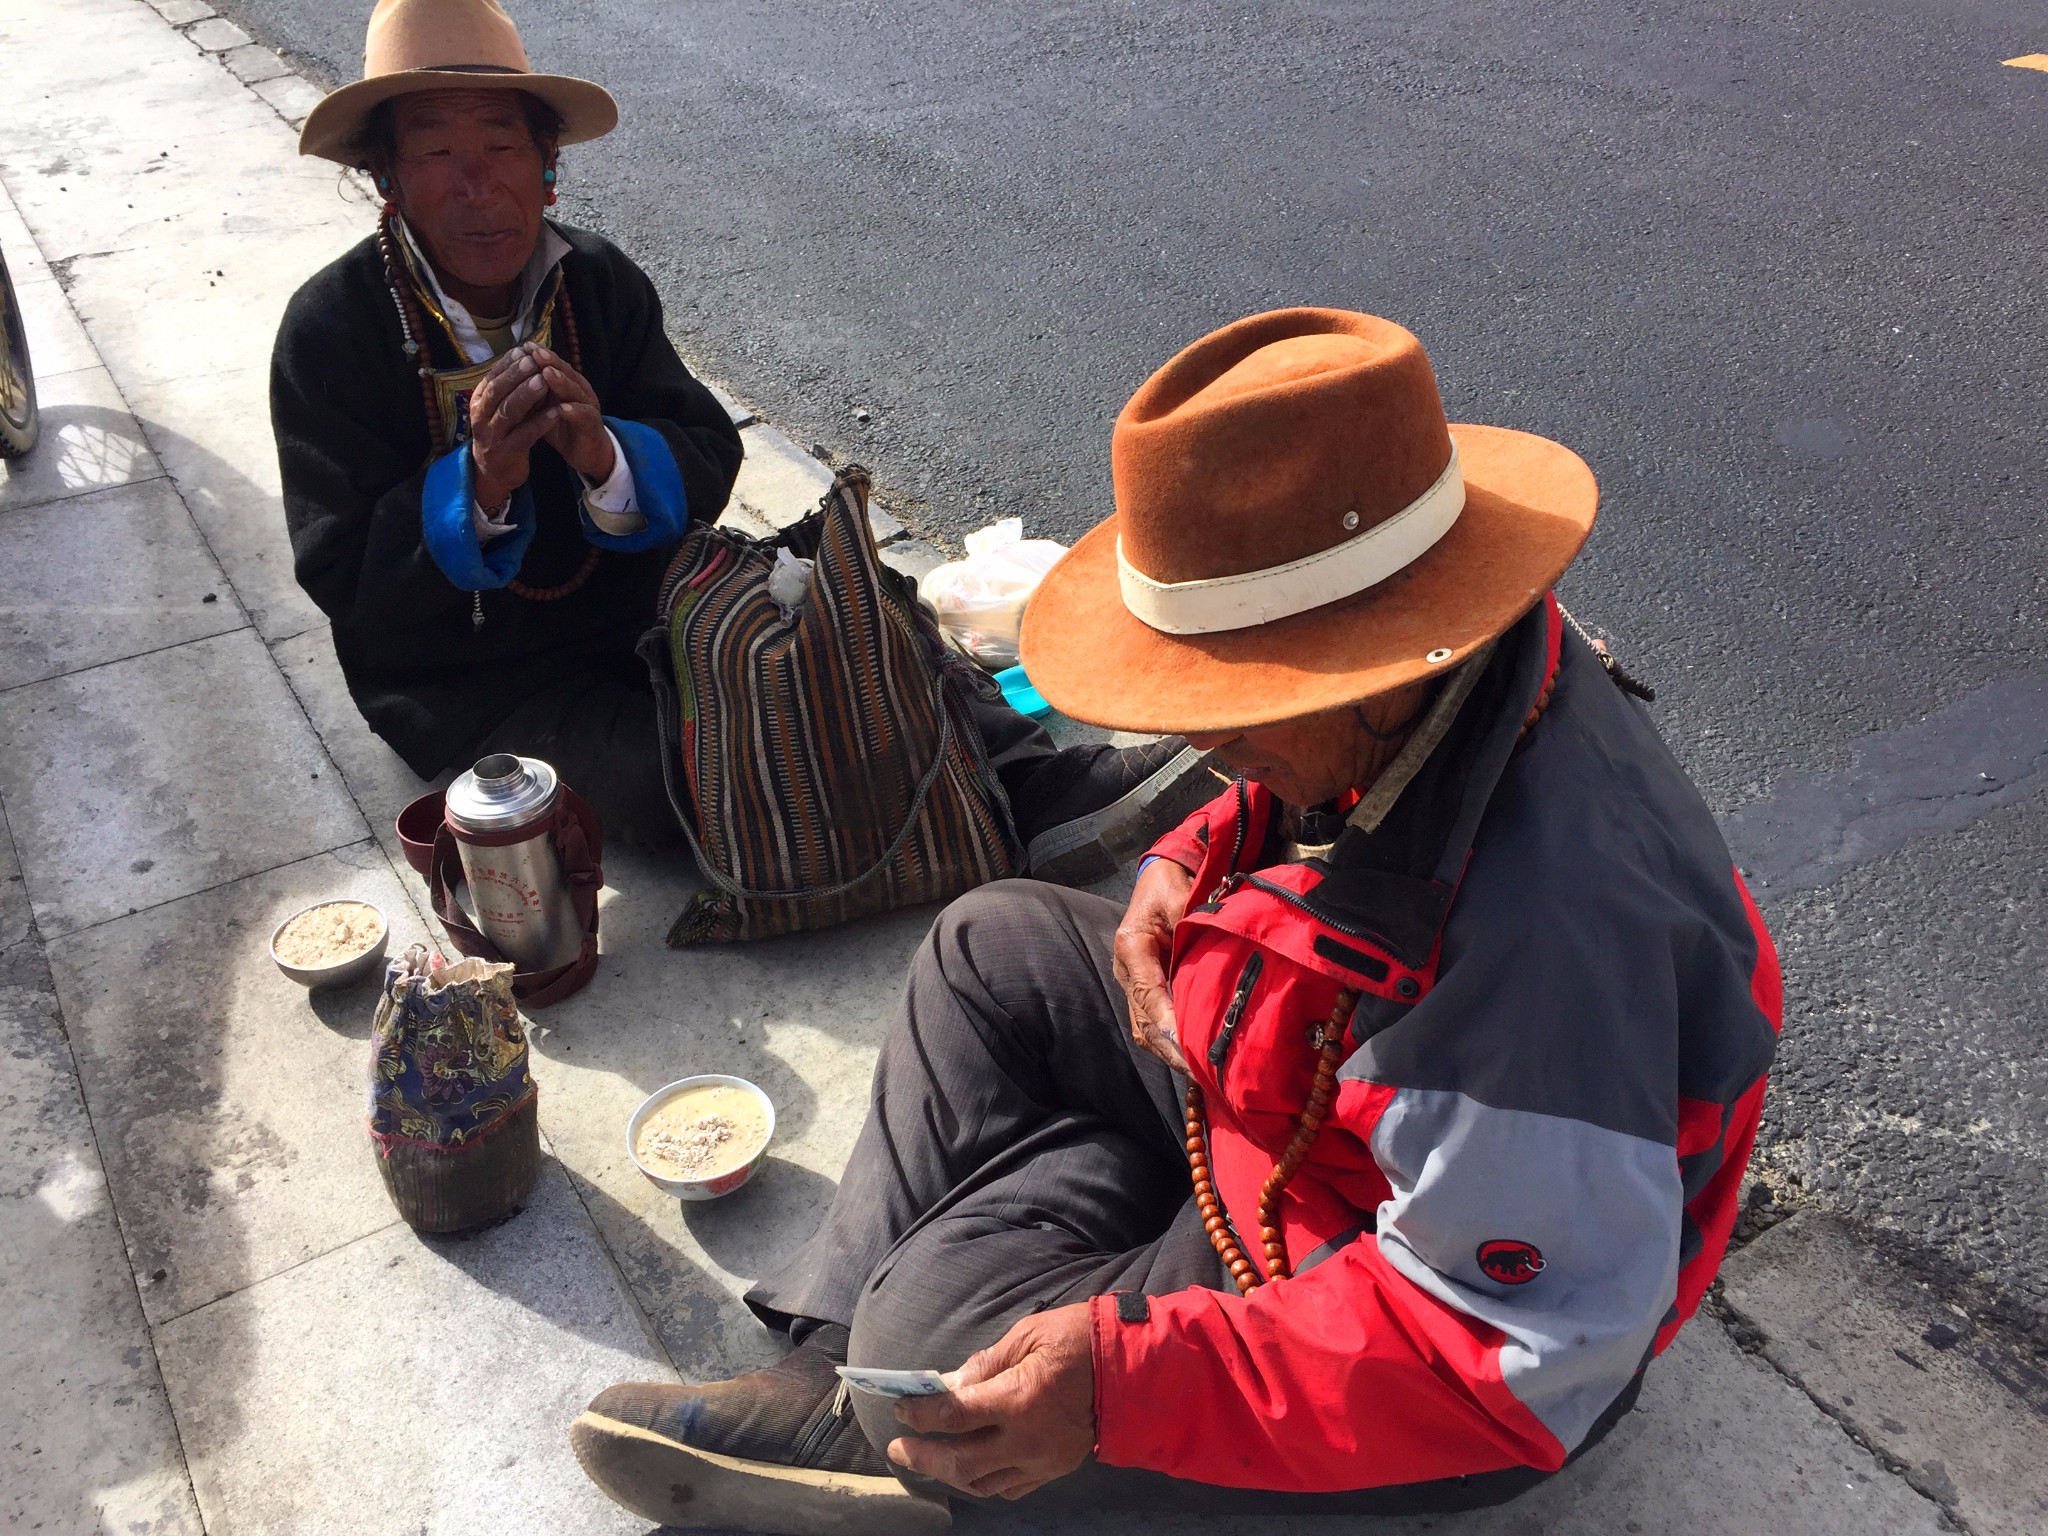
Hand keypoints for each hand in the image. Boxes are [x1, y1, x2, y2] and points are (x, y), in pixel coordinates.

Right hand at [467, 344, 559, 509]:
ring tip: (544, 381)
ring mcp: (492, 436)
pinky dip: (540, 423)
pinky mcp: (506, 453)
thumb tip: (526, 356)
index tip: (526, 350)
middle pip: (498, 391)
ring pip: (509, 411)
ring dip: (527, 395)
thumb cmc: (501, 433)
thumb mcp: (500, 408)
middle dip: (516, 374)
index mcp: (479, 401)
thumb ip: (510, 388)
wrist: (493, 473)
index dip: (509, 363)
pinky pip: (525, 435)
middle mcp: (480, 416)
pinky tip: (556, 413)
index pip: (492, 377)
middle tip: (535, 360)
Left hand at [526, 343, 616, 483]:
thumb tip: (506, 376)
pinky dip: (574, 411)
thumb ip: (531, 393)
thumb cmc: (562, 427)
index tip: (523, 346)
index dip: (539, 356)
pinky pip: (584, 416)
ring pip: (576, 391)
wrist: (587, 453)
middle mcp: (580, 391)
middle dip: (550, 362)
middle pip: (566, 372)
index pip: (554, 365)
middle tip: (535, 352)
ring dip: (561, 382)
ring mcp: (588, 407)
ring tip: (546, 374)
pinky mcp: (593, 426)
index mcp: (567, 384)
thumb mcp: (542, 407)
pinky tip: (562, 409)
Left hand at [888, 1304, 1095, 1498]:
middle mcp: (1027, 1439)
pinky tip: (969, 1469)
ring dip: (948, 1473)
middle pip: (960, 1460)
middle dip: (922, 1455)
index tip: (901, 1408)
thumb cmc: (1077, 1340)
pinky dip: (983, 1482)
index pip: (953, 1414)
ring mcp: (1042, 1461)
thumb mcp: (1027, 1335)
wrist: (1129, 1368)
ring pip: (982, 1484)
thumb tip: (948, 1386)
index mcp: (1018, 1398)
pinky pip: (1009, 1489)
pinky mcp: (1054, 1470)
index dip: (920, 1414)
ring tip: (928, 1460)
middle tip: (898, 1448)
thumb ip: (984, 1364)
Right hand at [1113, 856, 1193, 1071]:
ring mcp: (1133, 983)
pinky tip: (1193, 1059)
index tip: (1187, 1043)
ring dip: (1171, 1052)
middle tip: (1202, 1071)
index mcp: (1131, 947)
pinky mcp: (1145, 990)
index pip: (1148, 992)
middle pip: (1145, 1020)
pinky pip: (1153, 1024)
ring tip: (1200, 1074)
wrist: (1160, 876)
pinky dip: (1171, 1044)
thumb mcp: (1181, 896)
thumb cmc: (1171, 883)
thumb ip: (1191, 924)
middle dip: (1172, 1048)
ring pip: (1146, 1028)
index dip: (1167, 1021)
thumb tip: (1208, 956)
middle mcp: (1126, 970)